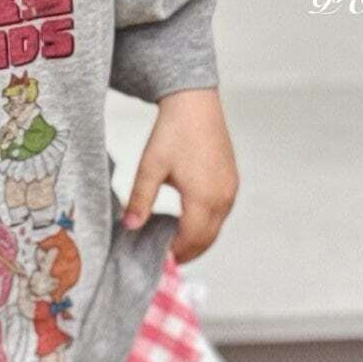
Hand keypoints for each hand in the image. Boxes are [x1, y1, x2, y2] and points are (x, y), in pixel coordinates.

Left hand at [121, 88, 238, 263]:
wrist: (195, 103)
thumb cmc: (174, 131)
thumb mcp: (150, 167)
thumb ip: (140, 200)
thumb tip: (130, 227)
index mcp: (203, 197)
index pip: (190, 239)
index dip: (174, 253)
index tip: (157, 258)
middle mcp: (223, 197)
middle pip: (207, 239)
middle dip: (187, 252)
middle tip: (165, 256)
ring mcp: (230, 189)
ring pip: (216, 228)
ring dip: (197, 239)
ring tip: (173, 241)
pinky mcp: (232, 181)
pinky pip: (221, 213)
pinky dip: (206, 224)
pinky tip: (187, 220)